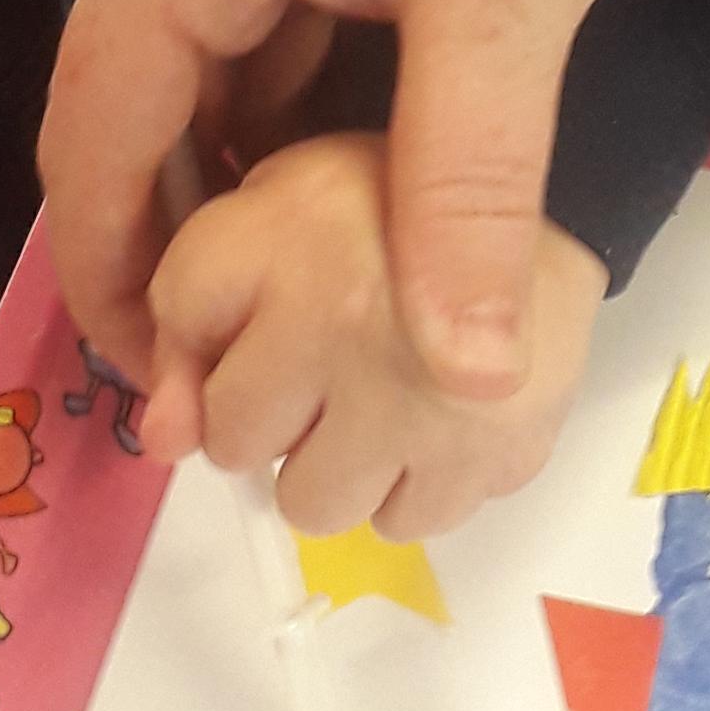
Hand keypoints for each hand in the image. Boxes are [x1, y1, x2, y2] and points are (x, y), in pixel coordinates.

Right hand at [42, 0, 709, 402]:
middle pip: (130, 105)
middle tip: (231, 383)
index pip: (95, 144)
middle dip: (172, 244)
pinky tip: (353, 180)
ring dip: (238, 176)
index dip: (115, 286)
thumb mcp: (512, 2)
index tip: (158, 407)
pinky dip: (288, 101)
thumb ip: (468, 197)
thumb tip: (462, 383)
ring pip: (204, 63)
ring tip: (292, 306)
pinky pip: (260, 9)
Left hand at [140, 129, 607, 539]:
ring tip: (380, 398)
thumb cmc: (384, 199)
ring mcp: (433, 407)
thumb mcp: (263, 212)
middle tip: (323, 367)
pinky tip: (435, 418)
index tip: (262, 329)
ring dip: (341, 465)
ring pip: (325, 509)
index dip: (217, 365)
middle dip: (271, 420)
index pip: (189, 376)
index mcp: (283, 257)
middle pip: (242, 454)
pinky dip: (419, 482)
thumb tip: (163, 440)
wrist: (547, 192)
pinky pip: (419, 518)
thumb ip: (188, 313)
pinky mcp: (506, 450)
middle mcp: (352, 336)